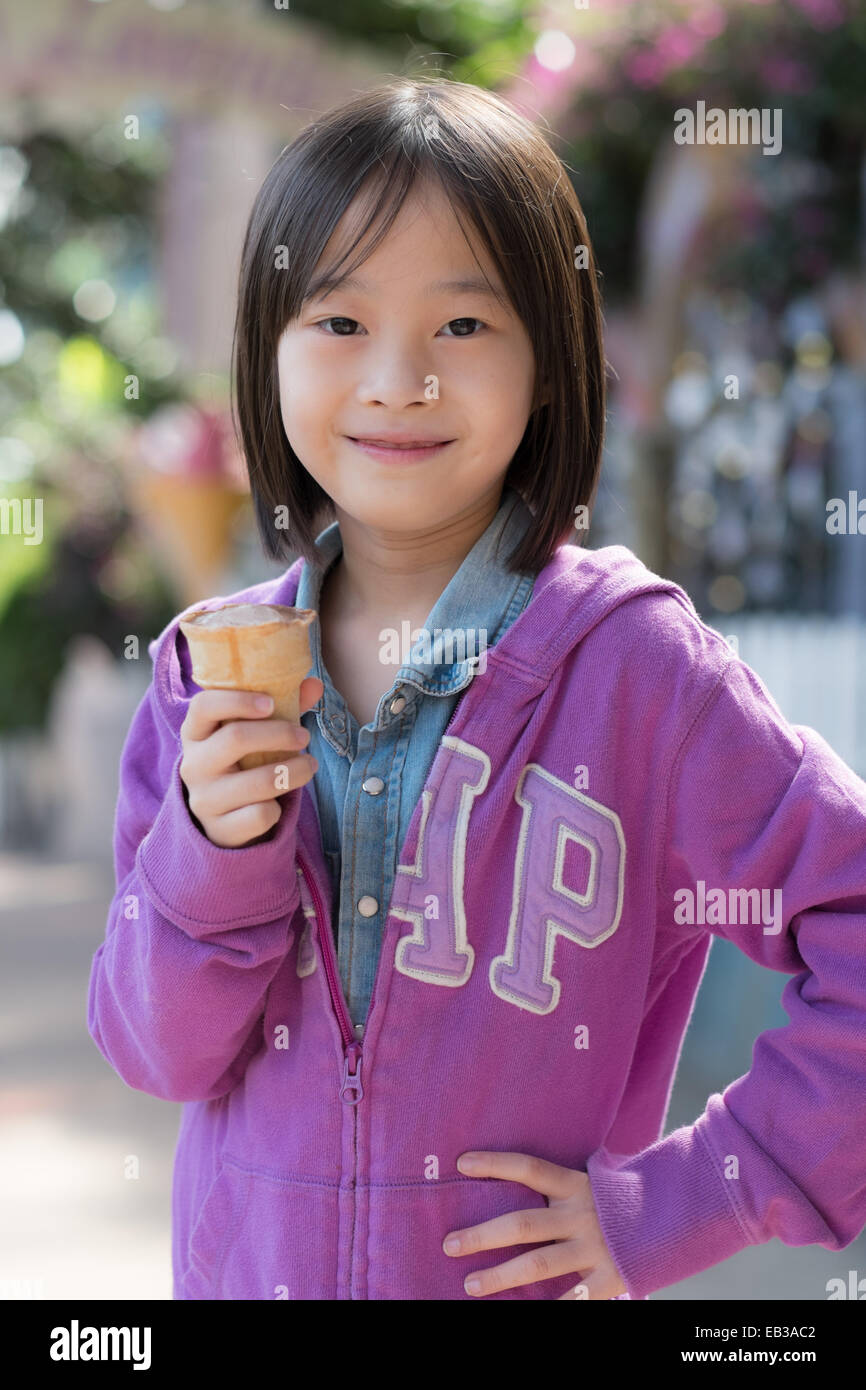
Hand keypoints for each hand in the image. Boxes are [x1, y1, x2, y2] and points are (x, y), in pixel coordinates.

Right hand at [179, 678, 323, 847]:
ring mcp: (204, 799)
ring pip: (258, 782)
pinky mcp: (220, 830)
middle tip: (305, 735)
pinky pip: (261, 815)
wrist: (223, 821)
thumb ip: (282, 707)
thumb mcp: (255, 735)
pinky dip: (279, 808)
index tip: (270, 702)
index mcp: (195, 733)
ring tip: (310, 765)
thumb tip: (314, 685)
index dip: (237, 700)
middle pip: (235, 738)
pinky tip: (279, 803)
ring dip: (295, 771)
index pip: (203, 706)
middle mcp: (193, 765)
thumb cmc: (243, 764)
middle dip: (280, 734)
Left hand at [443, 1150, 627, 1299]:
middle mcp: (581, 1215)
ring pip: (538, 1264)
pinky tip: (523, 1311)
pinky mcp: (609, 1277)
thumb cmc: (625, 1198)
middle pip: (522, 1224)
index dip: (495, 1164)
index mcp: (576, 1185)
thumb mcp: (595, 1182)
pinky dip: (550, 1306)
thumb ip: (561, 1187)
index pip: (528, 1169)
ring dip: (500, 1276)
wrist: (679, 1215)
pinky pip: (573, 1298)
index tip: (461, 1163)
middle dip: (482, 1235)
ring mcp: (594, 1248)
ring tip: (471, 1285)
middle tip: (449, 1245)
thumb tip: (517, 1179)